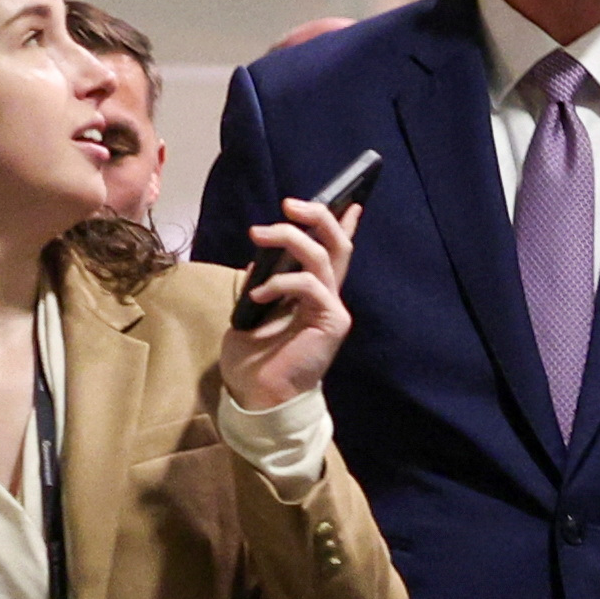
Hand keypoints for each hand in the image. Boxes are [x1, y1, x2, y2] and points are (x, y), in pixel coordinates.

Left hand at [221, 192, 358, 410]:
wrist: (258, 397)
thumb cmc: (254, 360)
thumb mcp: (251, 311)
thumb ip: (262, 283)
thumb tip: (259, 260)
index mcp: (313, 294)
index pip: (333, 253)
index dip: (343, 225)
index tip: (348, 201)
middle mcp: (327, 297)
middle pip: (337, 245)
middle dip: (318, 217)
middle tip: (289, 205)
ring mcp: (332, 309)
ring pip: (323, 257)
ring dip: (290, 238)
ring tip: (258, 234)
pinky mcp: (331, 322)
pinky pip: (310, 285)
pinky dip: (281, 282)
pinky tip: (257, 294)